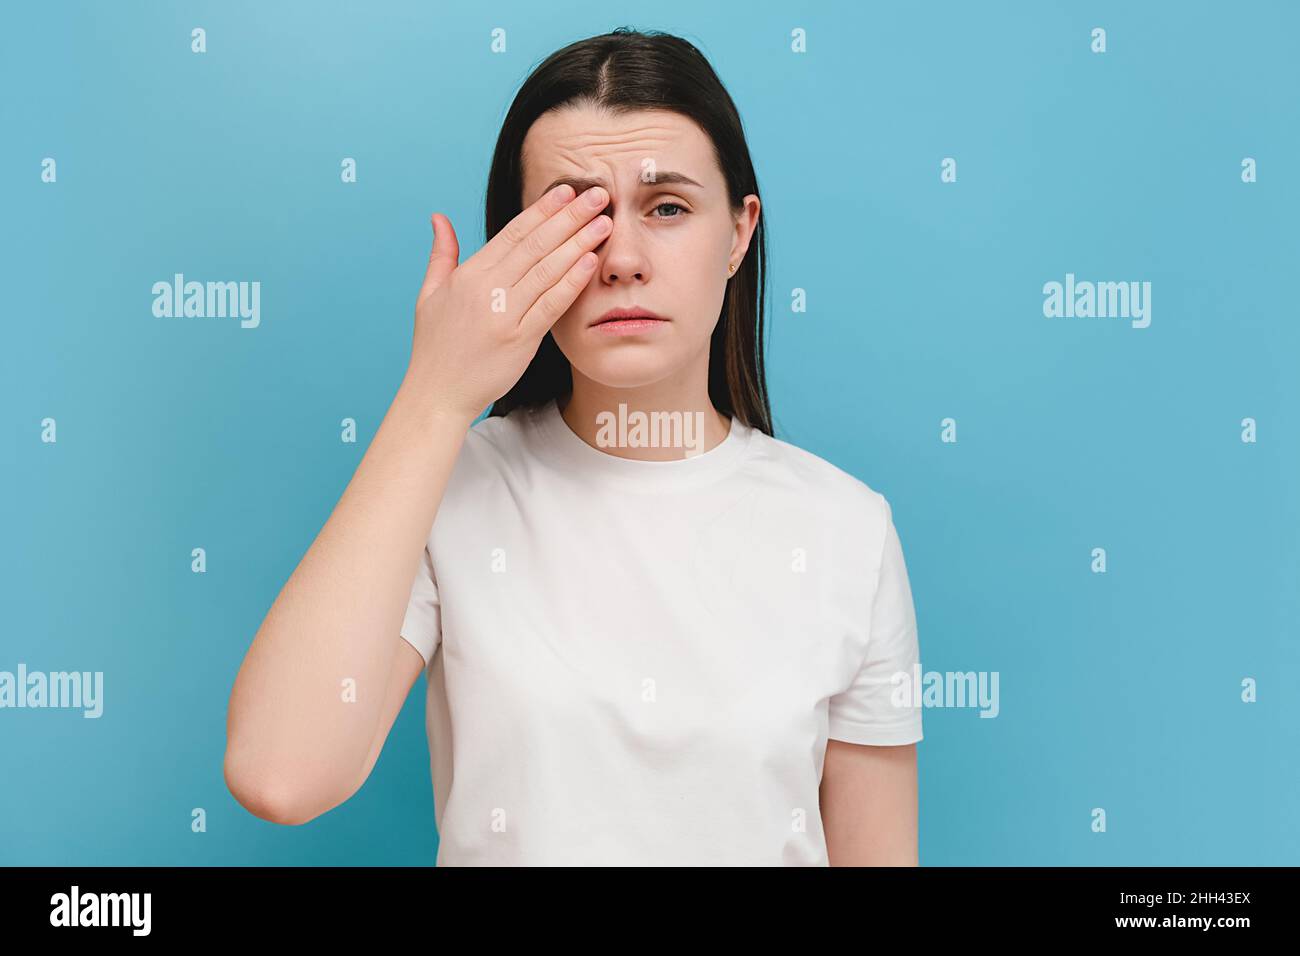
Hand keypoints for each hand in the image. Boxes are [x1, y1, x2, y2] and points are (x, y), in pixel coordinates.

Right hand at [400, 183, 611, 419]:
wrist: (437, 393)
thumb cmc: (435, 346)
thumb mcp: (429, 294)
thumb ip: (441, 254)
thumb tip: (439, 218)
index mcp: (468, 275)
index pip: (512, 233)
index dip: (542, 210)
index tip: (566, 191)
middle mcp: (486, 289)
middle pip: (535, 244)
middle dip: (569, 216)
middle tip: (598, 194)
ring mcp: (504, 314)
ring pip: (547, 270)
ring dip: (579, 242)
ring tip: (603, 221)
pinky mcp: (519, 340)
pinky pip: (551, 305)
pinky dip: (572, 281)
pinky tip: (591, 262)